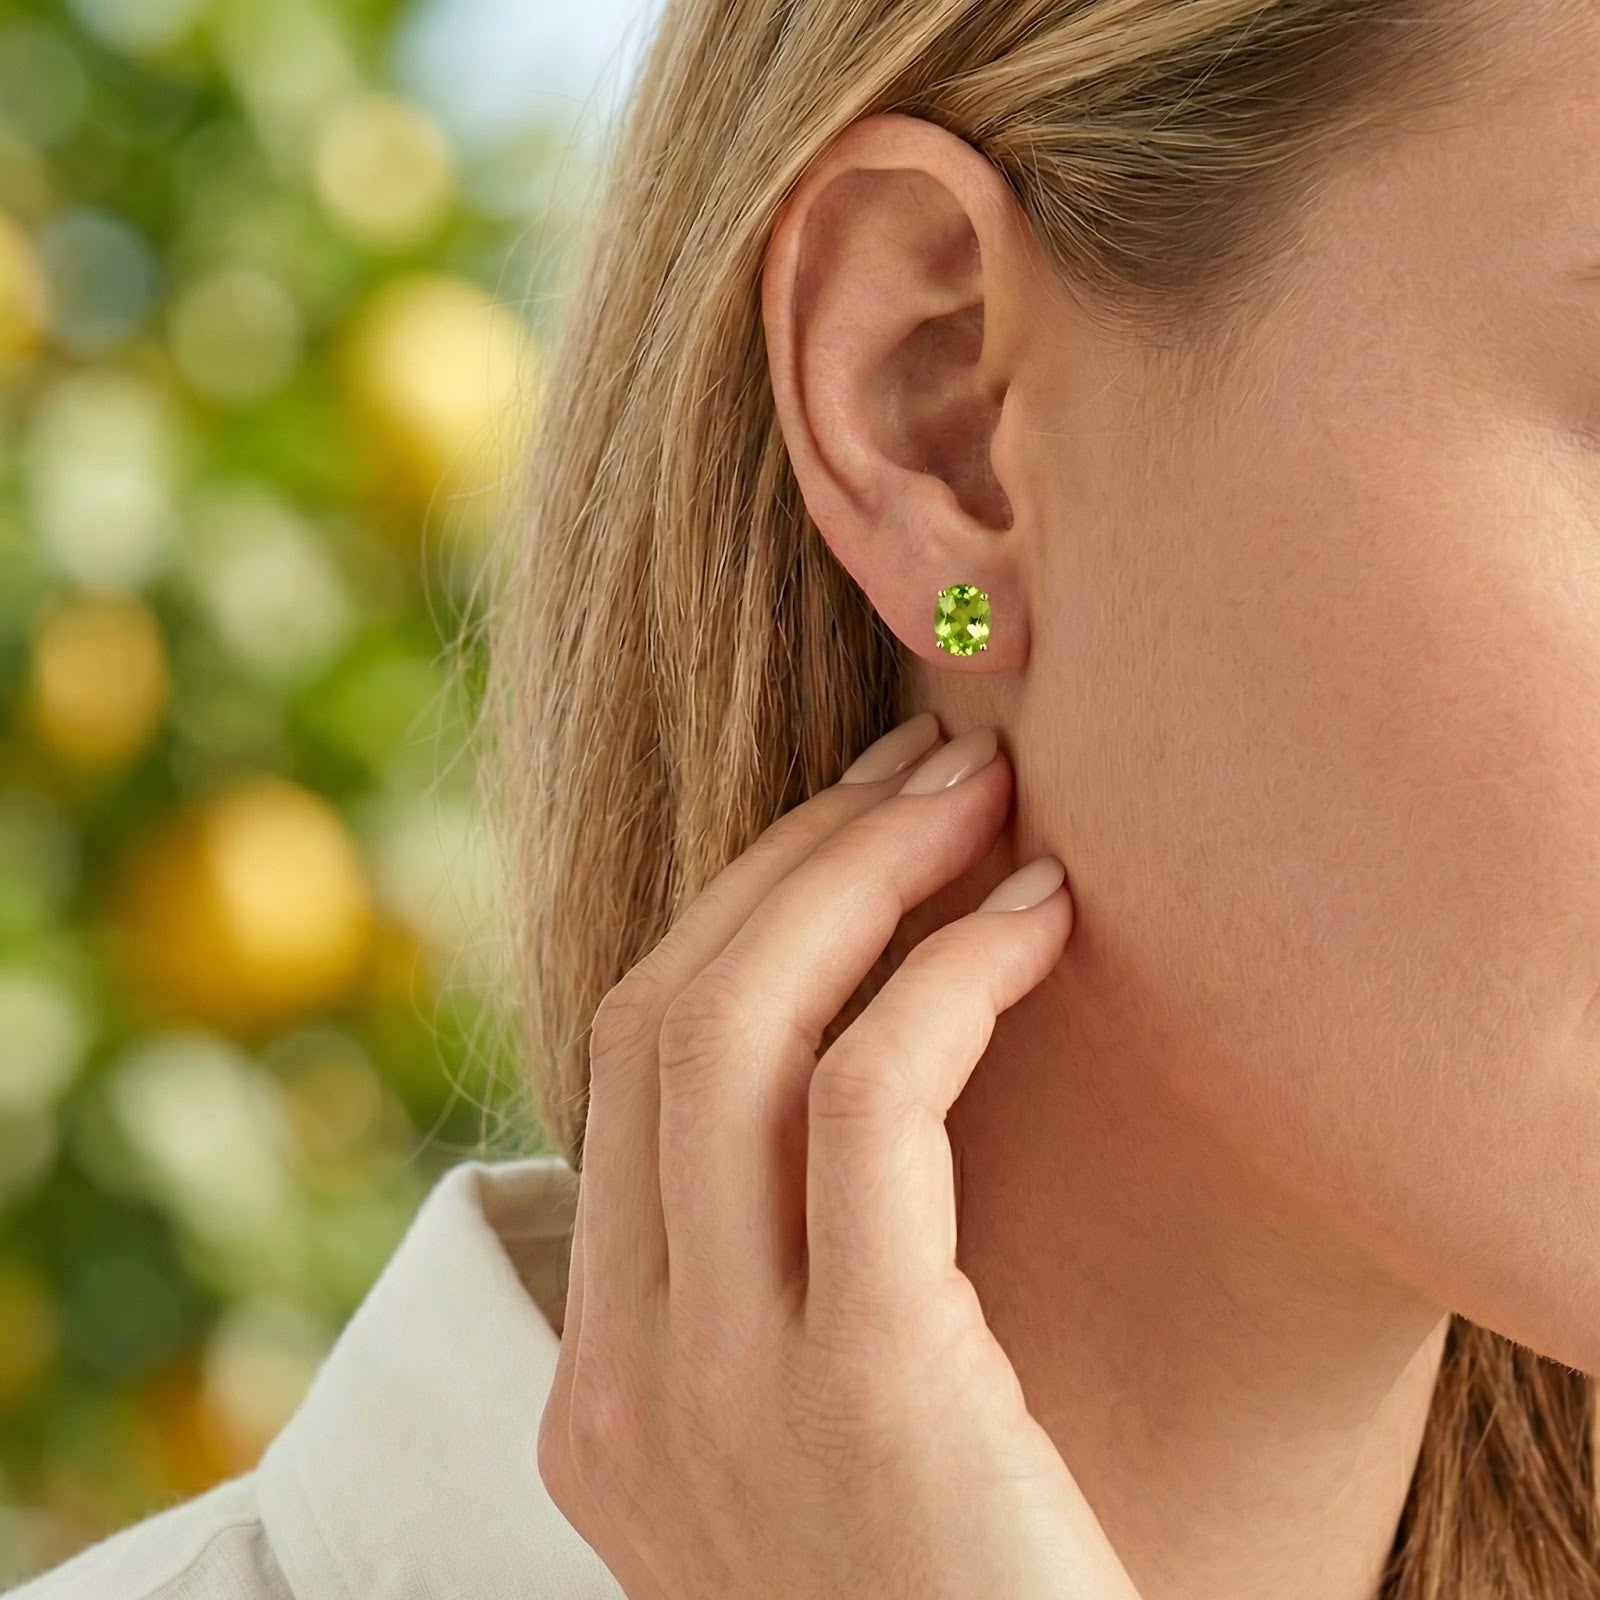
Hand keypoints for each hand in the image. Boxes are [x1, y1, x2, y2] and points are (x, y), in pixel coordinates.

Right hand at [537, 718, 1143, 1598]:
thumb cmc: (971, 1586)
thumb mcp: (836, 1425)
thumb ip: (790, 1267)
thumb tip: (854, 1040)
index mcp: (605, 1385)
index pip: (628, 1066)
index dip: (742, 911)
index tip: (857, 824)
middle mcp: (624, 1379)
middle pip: (664, 1014)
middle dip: (797, 857)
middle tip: (927, 762)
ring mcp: (715, 1390)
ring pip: (735, 1029)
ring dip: (864, 875)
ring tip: (983, 798)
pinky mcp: (858, 1390)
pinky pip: (874, 1101)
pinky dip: (950, 975)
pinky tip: (1041, 919)